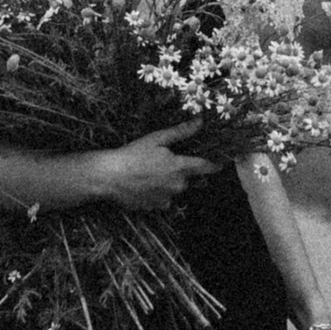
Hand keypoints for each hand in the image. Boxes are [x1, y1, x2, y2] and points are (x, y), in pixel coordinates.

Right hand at [98, 122, 216, 208]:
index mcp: (180, 167)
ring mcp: (167, 199)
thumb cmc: (133, 154)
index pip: (205, 167)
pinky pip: (162, 199)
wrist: (110, 177)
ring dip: (168, 182)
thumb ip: (181, 132)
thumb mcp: (157, 139)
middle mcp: (178, 186)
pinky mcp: (155, 208)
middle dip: (179, 171)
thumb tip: (200, 121)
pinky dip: (157, 192)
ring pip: (174, 189)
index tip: (220, 163)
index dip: (214, 165)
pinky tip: (143, 184)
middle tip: (162, 161)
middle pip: (187, 178)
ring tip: (148, 172)